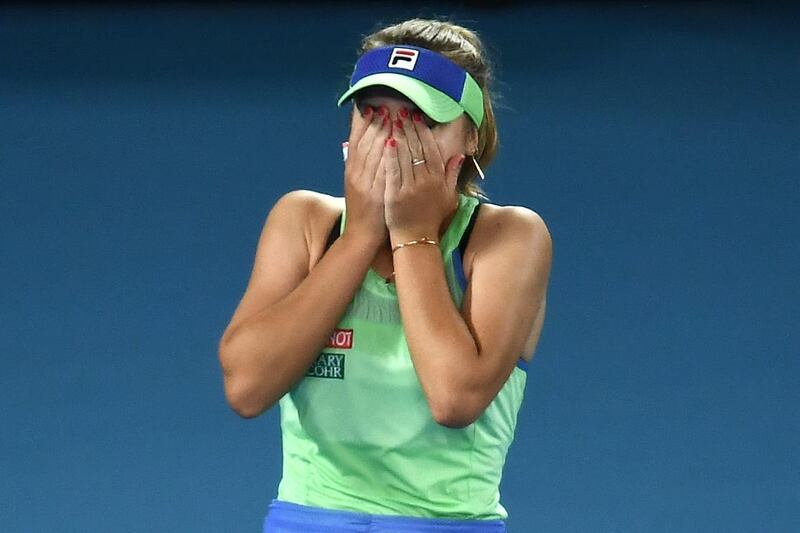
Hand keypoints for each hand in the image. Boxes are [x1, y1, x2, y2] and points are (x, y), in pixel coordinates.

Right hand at [343, 105, 391, 247]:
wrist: (362, 235)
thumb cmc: (365, 207)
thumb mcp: (359, 183)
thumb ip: (363, 163)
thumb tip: (372, 142)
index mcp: (351, 170)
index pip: (356, 141)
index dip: (363, 123)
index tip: (371, 108)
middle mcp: (356, 175)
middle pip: (365, 144)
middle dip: (376, 124)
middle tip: (386, 107)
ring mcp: (365, 184)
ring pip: (373, 155)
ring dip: (384, 135)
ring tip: (394, 118)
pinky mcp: (375, 195)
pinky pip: (382, 172)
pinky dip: (388, 157)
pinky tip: (395, 144)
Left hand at [383, 110, 465, 243]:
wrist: (416, 239)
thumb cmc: (432, 218)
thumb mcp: (448, 197)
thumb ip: (453, 175)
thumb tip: (460, 155)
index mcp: (438, 179)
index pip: (431, 149)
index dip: (423, 132)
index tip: (417, 118)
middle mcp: (426, 181)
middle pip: (417, 149)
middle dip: (409, 128)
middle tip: (402, 112)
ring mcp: (410, 188)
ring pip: (404, 156)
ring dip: (398, 135)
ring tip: (391, 120)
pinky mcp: (396, 195)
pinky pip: (393, 171)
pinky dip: (390, 156)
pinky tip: (386, 142)